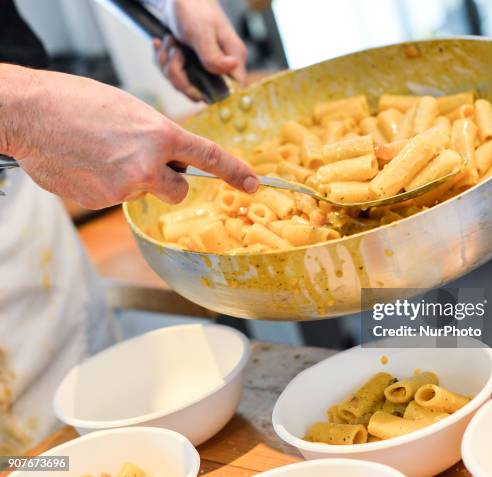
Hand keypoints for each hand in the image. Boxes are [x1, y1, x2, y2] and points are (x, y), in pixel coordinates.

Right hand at [0, 65, 257, 208]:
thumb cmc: (78, 104)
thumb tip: (168, 159)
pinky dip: (106, 185)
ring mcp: (125, 187)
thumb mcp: (131, 110)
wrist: (31, 115)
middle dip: (167, 181)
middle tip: (139, 160)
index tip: (253, 183)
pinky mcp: (104, 202)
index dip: (234, 171)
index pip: (209, 156)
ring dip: (133, 181)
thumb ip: (156, 138)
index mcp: (160, 135)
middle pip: (178, 190)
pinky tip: (87, 165)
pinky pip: (117, 197)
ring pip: (144, 193)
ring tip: (102, 155)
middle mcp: (148, 166)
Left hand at [154, 0, 246, 100]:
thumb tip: (232, 70)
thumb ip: (214, 57)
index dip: (211, 92)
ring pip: (183, 81)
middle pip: (201, 90)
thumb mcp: (202, 33)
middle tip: (176, 51)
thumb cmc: (194, 9)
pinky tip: (164, 43)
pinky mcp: (191, 62)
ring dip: (169, 63)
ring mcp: (205, 64)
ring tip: (170, 41)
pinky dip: (164, 58)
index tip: (192, 82)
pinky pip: (174, 72)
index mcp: (233, 59)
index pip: (231, 89)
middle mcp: (221, 65)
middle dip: (180, 75)